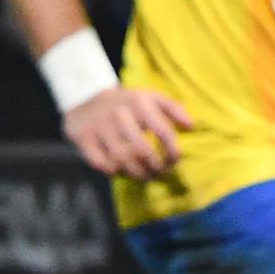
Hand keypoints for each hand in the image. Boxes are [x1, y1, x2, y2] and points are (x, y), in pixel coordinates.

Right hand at [62, 86, 192, 179]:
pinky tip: (122, 170)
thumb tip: (190, 127)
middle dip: (155, 167)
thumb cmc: (126, 102)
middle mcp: (119, 114)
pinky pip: (102, 164)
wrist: (85, 96)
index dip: (172, 151)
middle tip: (160, 173)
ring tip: (145, 176)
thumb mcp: (150, 97)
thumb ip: (173, 108)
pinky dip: (114, 171)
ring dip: (137, 174)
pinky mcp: (84, 138)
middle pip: (143, 151)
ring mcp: (100, 127)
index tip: (175, 160)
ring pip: (122, 160)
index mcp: (139, 102)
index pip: (163, 131)